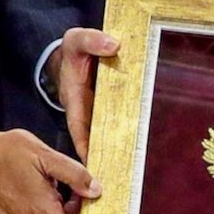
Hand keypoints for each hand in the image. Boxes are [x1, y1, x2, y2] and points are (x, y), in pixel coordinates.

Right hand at [47, 27, 119, 162]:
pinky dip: (126, 132)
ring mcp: (98, 113)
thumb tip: (113, 45)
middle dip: (104, 153)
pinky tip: (139, 146)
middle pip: (94, 136)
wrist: (74, 54)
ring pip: (108, 132)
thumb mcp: (77, 39)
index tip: (91, 160)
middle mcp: (86, 111)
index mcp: (75, 99)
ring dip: (117, 147)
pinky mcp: (109, 111)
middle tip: (116, 173)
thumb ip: (92, 40)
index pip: (78, 125)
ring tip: (131, 168)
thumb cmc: (74, 49)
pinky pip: (118, 122)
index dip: (84, 142)